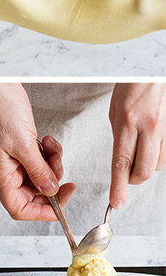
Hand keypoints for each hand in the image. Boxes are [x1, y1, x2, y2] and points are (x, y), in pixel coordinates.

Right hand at [0, 83, 75, 221]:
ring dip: (53, 166)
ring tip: (52, 150)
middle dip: (52, 186)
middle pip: (34, 194)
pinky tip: (46, 140)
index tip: (61, 207)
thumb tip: (51, 191)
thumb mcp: (23, 144)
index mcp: (1, 175)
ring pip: (41, 176)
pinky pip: (42, 159)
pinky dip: (50, 153)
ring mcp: (15, 158)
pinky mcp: (23, 146)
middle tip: (65, 178)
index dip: (41, 213)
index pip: (20, 208)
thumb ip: (38, 171)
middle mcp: (8, 170)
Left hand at [108, 83, 165, 208]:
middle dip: (132, 180)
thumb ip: (119, 136)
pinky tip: (150, 147)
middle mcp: (147, 127)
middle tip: (126, 176)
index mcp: (127, 122)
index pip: (121, 162)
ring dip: (146, 168)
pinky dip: (157, 157)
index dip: (118, 186)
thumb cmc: (131, 87)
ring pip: (157, 165)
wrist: (151, 74)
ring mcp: (164, 129)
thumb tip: (121, 160)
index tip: (116, 202)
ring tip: (138, 155)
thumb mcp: (115, 110)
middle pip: (143, 170)